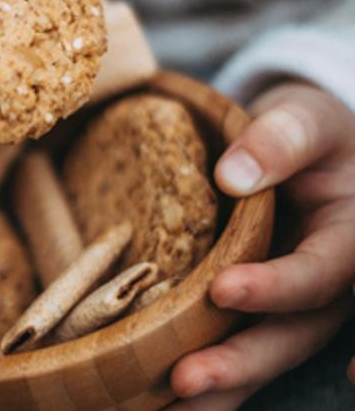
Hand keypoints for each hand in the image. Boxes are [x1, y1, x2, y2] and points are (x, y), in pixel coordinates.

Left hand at [167, 83, 354, 409]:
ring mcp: (291, 304)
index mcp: (347, 238)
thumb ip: (282, 140)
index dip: (279, 287)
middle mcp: (325, 284)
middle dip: (241, 361)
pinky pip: (237, 349)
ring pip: (265, 356)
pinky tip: (164, 402)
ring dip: (221, 387)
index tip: (225, 290)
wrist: (296, 148)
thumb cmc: (305, 132)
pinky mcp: (257, 312)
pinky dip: (210, 384)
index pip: (321, 271)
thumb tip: (233, 177)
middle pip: (292, 334)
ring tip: (170, 406)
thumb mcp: (304, 118)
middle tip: (187, 379)